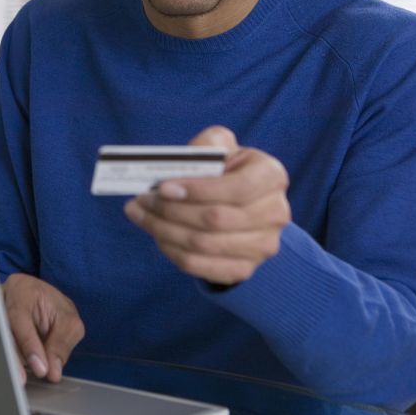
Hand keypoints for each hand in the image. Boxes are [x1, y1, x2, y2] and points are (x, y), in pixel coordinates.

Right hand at [2, 273, 85, 384]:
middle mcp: (0, 300)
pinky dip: (5, 363)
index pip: (20, 318)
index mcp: (21, 289)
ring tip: (20, 380)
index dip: (29, 346)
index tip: (41, 369)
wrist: (42, 304)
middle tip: (24, 380)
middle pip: (1, 331)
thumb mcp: (68, 319)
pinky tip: (12, 375)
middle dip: (14, 359)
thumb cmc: (53, 308)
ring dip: (9, 362)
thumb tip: (53, 371)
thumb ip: (62, 341)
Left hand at [124, 126, 290, 285]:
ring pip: (203, 245)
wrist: (244, 203)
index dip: (197, 190)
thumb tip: (179, 165)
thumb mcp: (220, 146)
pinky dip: (172, 251)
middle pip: (216, 220)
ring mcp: (263, 246)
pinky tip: (156, 234)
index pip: (236, 189)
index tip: (162, 187)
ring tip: (140, 214)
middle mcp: (275, 214)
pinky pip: (201, 267)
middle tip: (141, 200)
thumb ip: (205, 145)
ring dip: (164, 230)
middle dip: (171, 210)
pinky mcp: (244, 269)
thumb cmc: (227, 169)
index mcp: (272, 176)